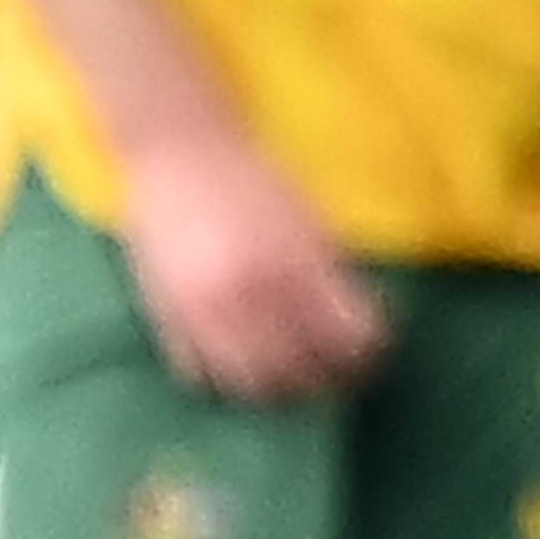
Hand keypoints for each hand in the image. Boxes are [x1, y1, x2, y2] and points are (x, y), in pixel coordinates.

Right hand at [117, 127, 386, 404]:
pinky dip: (224, 376)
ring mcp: (199, 311)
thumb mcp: (309, 221)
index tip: (374, 346)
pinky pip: (198, 372)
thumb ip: (331, 274)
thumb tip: (354, 324)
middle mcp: (244, 296)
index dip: (369, 350)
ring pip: (247, 382)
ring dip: (276, 387)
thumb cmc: (251, 177)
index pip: (346, 339)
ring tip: (291, 374)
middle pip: (298, 372)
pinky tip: (240, 361)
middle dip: (327, 378)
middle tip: (340, 370)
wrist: (176, 150)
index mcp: (291, 267)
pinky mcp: (165, 314)